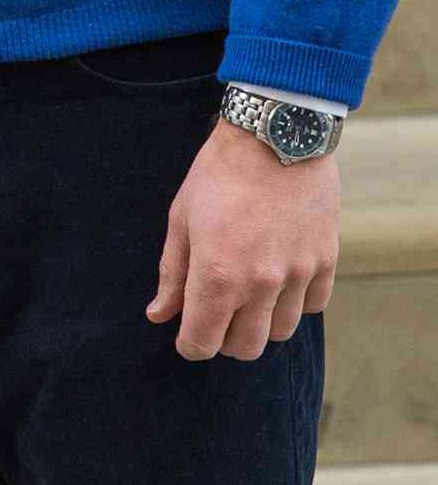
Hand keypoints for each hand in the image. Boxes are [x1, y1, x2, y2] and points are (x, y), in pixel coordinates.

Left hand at [147, 118, 338, 360]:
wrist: (274, 135)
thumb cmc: (218, 174)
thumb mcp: (182, 218)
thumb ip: (172, 273)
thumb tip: (159, 316)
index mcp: (216, 273)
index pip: (202, 342)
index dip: (190, 344)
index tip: (186, 334)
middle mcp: (260, 283)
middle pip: (245, 348)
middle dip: (224, 340)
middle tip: (215, 315)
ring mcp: (297, 274)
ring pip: (279, 333)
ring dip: (259, 324)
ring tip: (246, 294)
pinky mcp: (326, 261)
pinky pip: (311, 307)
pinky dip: (293, 303)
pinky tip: (278, 278)